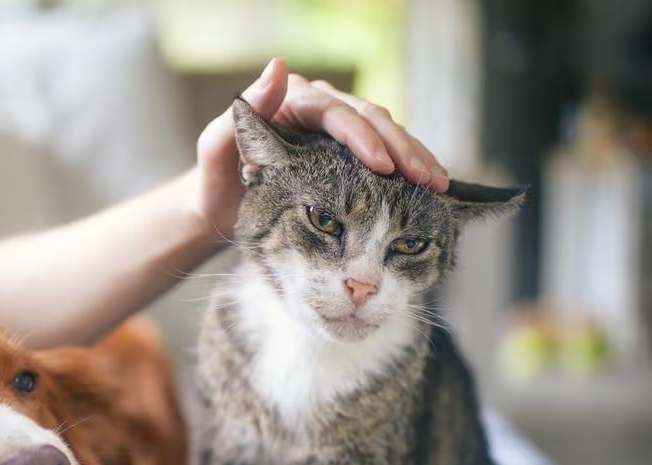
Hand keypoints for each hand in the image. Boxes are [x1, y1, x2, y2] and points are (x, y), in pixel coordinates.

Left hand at [192, 58, 449, 240]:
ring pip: (384, 133)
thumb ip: (241, 116)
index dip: (363, 137)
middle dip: (401, 149)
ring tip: (437, 183)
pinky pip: (384, 153)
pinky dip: (407, 168)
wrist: (220, 210)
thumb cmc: (214, 183)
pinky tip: (429, 185)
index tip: (384, 165)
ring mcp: (335, 130)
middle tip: (426, 178)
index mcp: (289, 102)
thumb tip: (278, 66)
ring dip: (413, 157)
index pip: (335, 113)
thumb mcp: (215, 151)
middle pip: (369, 118)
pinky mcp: (346, 153)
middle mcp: (317, 108)